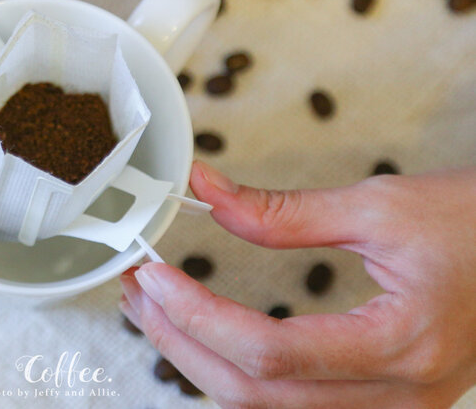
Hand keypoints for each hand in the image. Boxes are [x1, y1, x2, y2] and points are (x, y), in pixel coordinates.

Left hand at [120, 161, 475, 407]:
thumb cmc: (473, 222)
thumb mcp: (376, 204)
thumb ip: (282, 212)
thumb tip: (207, 192)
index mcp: (402, 345)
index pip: (271, 353)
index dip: (199, 317)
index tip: (152, 277)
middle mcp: (400, 396)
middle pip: (259, 396)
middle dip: (183, 345)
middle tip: (138, 294)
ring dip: (202, 363)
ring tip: (157, 312)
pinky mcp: (386, 401)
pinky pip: (295, 406)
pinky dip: (240, 376)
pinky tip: (207, 340)